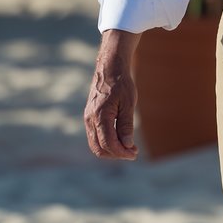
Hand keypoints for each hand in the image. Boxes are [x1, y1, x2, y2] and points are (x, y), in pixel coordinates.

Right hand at [84, 29, 140, 159]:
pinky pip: (95, 137)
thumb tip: (127, 145)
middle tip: (133, 152)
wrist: (109, 69)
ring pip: (95, 145)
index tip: (134, 153)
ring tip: (128, 147)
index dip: (121, 152)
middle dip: (116, 154)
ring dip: (111, 150)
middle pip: (99, 148)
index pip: (108, 143)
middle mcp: (90, 119)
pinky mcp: (89, 117)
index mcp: (100, 116)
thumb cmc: (121, 84)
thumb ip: (126, 125)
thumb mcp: (128, 104)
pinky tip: (120, 140)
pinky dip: (106, 143)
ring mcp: (88, 119)